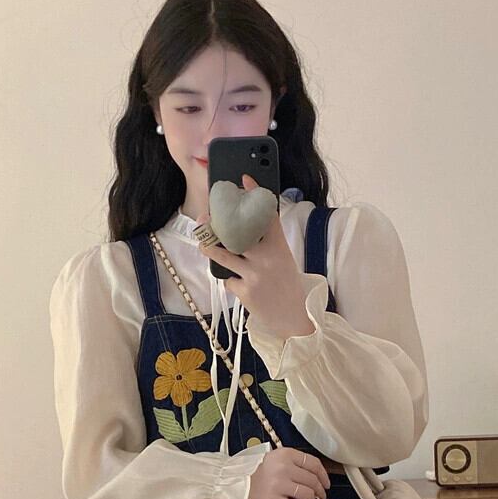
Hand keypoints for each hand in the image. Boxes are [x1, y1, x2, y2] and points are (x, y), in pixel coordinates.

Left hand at [196, 174, 314, 339]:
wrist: (294, 319)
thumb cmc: (286, 285)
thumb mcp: (283, 259)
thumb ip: (267, 244)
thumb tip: (240, 227)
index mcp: (279, 246)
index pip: (266, 214)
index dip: (255, 194)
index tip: (244, 179)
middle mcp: (267, 257)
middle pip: (237, 232)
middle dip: (218, 223)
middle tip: (205, 217)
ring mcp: (255, 275)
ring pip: (224, 256)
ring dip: (210, 249)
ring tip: (203, 245)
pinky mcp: (245, 292)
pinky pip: (229, 280)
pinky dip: (231, 281)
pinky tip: (240, 285)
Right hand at [246, 447, 330, 498]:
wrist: (231, 484)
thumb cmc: (252, 472)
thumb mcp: (272, 459)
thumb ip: (292, 463)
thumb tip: (314, 477)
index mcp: (285, 454)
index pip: (313, 463)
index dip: (323, 475)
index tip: (326, 483)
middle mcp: (283, 468)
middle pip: (312, 480)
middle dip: (320, 491)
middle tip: (320, 496)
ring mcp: (278, 485)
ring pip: (307, 494)